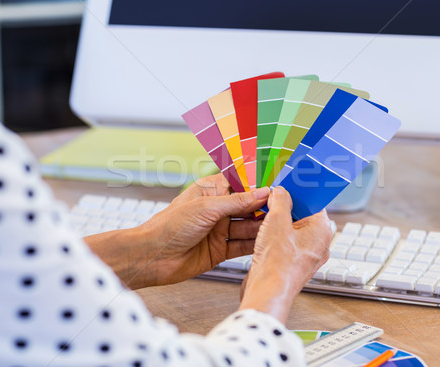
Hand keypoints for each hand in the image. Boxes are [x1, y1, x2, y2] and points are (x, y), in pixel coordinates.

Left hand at [85, 173, 269, 288]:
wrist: (152, 258)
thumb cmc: (169, 226)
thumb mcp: (206, 208)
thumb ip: (237, 202)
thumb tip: (263, 193)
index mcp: (211, 191)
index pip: (241, 183)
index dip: (259, 183)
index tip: (279, 182)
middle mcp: (217, 209)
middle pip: (248, 205)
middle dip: (265, 205)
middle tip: (287, 204)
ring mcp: (220, 229)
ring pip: (248, 225)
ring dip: (263, 225)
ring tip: (282, 222)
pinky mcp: (221, 250)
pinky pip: (243, 245)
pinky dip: (256, 243)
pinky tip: (269, 240)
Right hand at [239, 186, 332, 322]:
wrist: (268, 292)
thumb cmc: (278, 262)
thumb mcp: (277, 220)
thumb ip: (280, 201)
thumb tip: (281, 192)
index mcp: (322, 230)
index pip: (314, 202)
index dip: (299, 193)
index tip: (287, 186)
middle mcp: (318, 244)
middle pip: (302, 216)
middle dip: (285, 207)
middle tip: (271, 200)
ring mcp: (305, 256)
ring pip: (292, 231)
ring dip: (277, 223)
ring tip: (263, 217)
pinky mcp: (292, 265)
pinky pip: (285, 244)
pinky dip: (274, 237)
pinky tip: (261, 235)